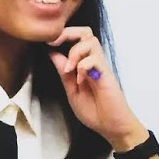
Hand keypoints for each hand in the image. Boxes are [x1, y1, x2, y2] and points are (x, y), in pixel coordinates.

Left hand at [49, 27, 145, 146]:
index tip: (47, 42)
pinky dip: (83, 67)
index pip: (76, 37)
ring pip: (90, 40)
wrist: (111, 127)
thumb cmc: (95, 111)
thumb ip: (63, 72)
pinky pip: (95, 59)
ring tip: (70, 69)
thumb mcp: (71, 90)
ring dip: (75, 51)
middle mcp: (94, 61)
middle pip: (85, 32)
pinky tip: (80, 80)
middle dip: (67, 33)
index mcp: (84, 64)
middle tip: (54, 44)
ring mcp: (101, 67)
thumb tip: (52, 53)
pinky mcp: (106, 75)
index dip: (62, 35)